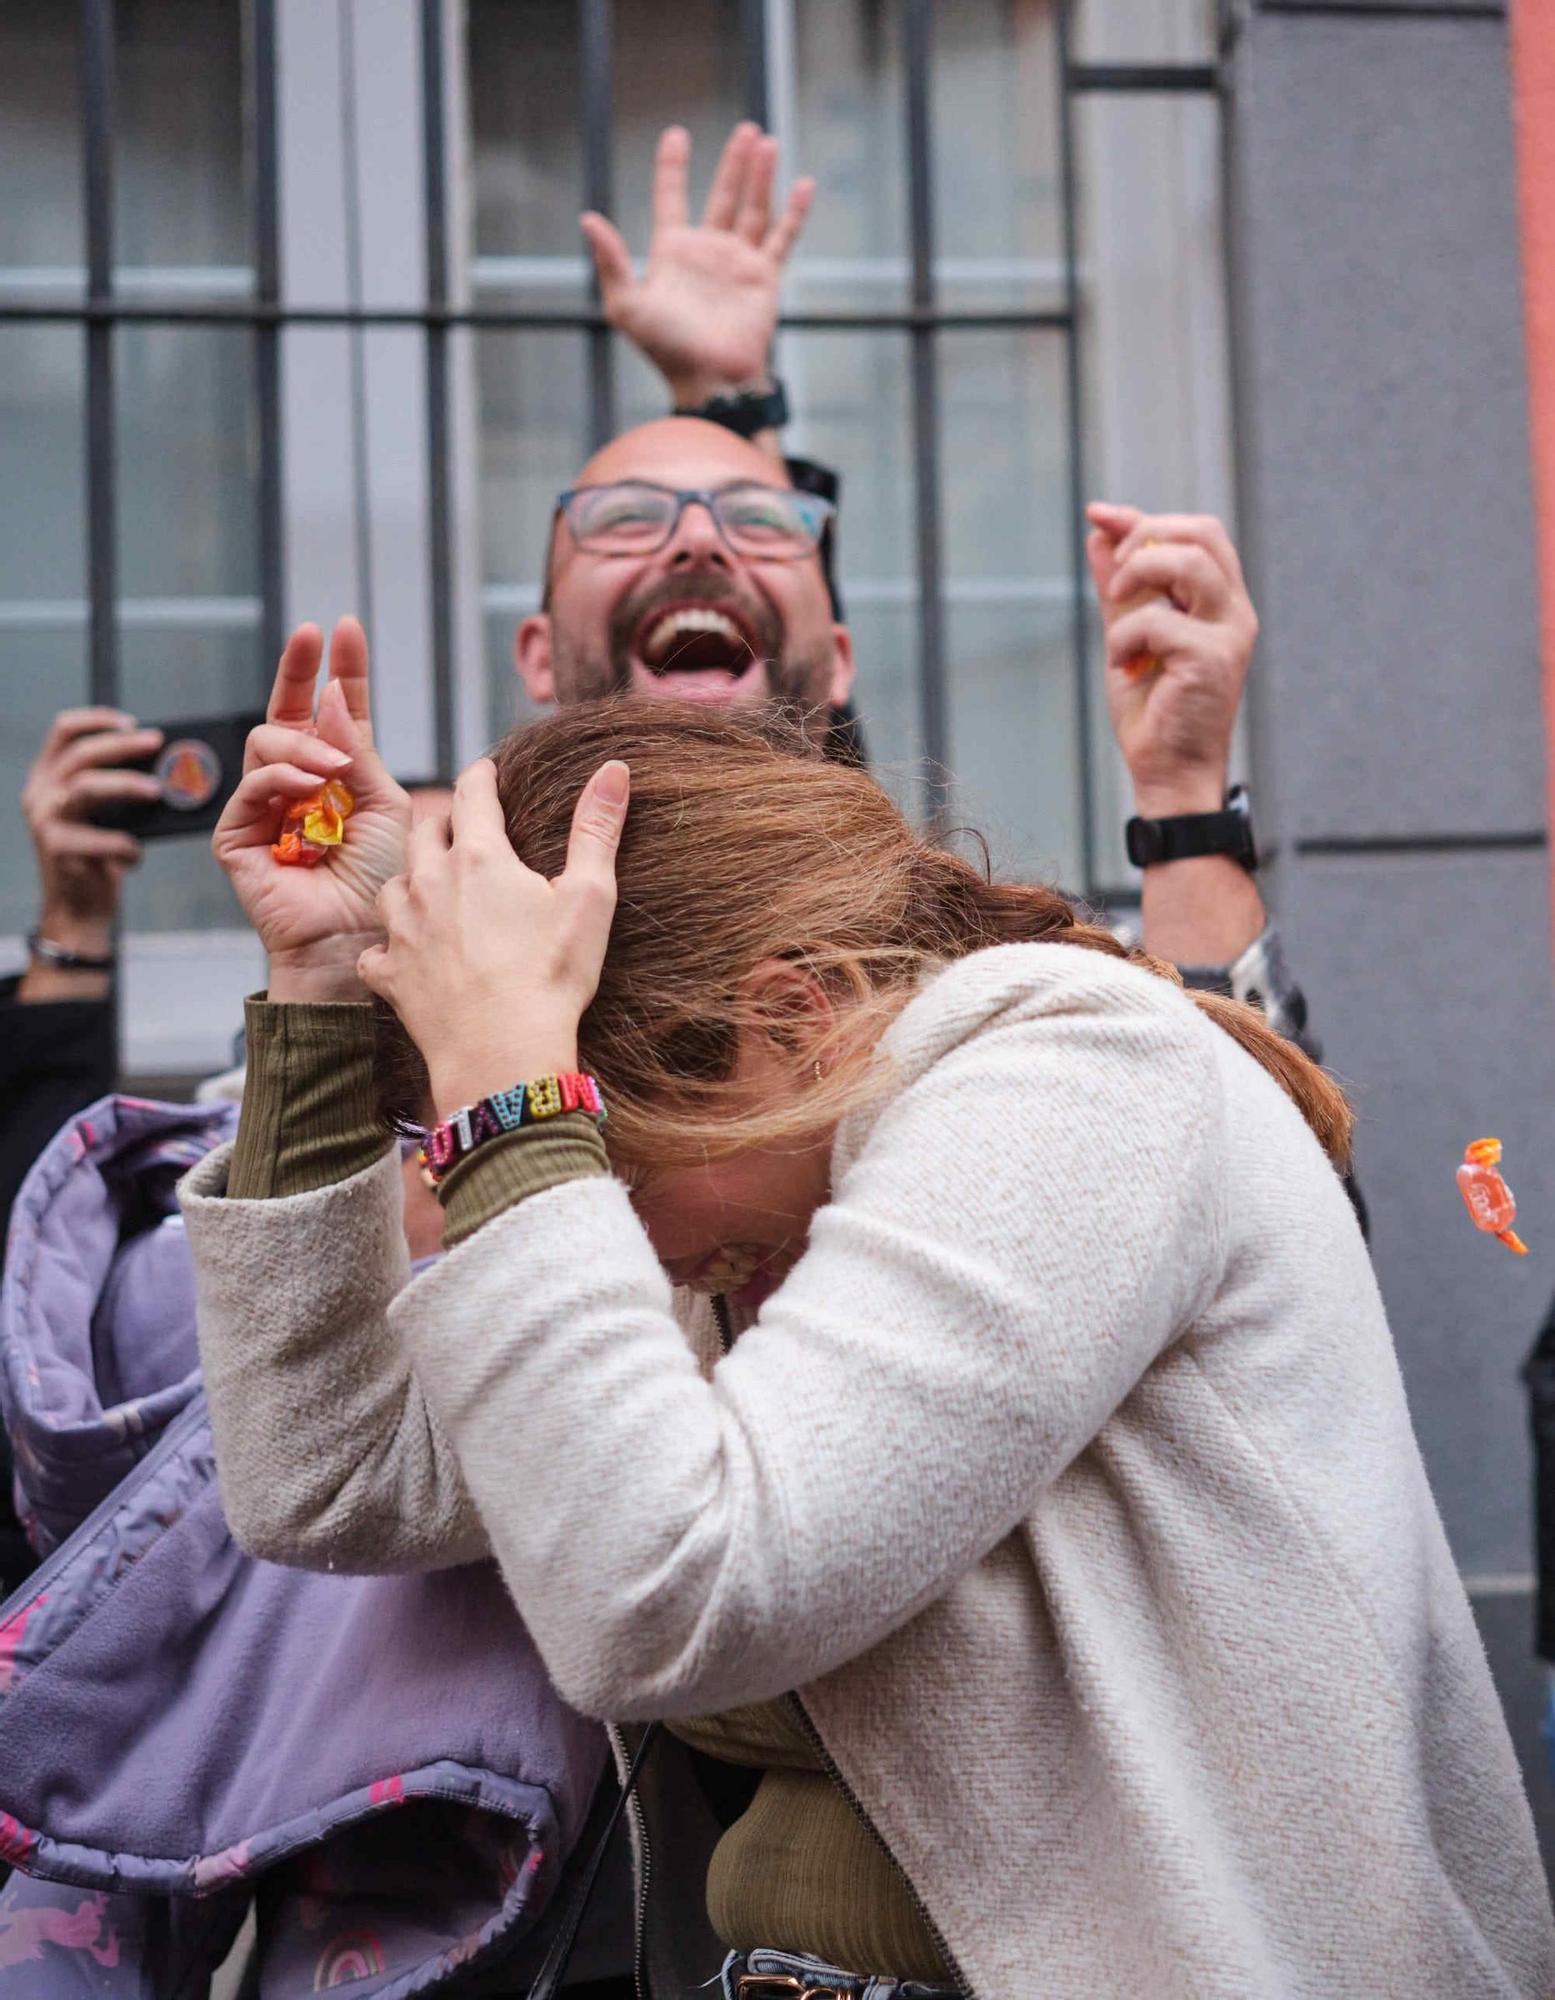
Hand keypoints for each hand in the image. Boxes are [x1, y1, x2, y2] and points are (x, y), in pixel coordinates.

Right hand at [21, 707, 163, 950]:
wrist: (79, 907)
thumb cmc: (99, 856)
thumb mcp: (103, 813)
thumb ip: (118, 786)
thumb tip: (167, 762)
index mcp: (48, 777)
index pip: (63, 730)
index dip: (98, 720)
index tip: (132, 722)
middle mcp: (40, 793)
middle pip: (81, 754)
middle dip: (122, 745)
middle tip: (158, 743)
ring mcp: (45, 821)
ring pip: (85, 787)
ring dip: (126, 785)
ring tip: (158, 791)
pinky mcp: (57, 850)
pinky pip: (100, 839)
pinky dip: (126, 846)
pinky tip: (136, 855)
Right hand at [211, 618, 411, 1002]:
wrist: (360, 938)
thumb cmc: (381, 882)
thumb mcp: (384, 805)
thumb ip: (355, 751)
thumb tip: (328, 694)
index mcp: (339, 777)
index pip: (333, 713)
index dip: (340, 671)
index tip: (345, 627)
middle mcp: (299, 786)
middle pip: (287, 714)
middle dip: (298, 670)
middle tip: (314, 638)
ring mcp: (265, 809)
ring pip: (267, 744)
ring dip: (302, 745)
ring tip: (333, 769)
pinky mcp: (238, 837)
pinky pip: (251, 787)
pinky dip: (280, 778)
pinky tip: (307, 785)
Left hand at [359, 756, 628, 1117]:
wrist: (502, 1054)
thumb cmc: (551, 976)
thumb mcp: (590, 897)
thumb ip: (596, 827)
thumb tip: (615, 768)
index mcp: (480, 858)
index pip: (472, 792)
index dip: (482, 775)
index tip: (487, 771)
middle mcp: (430, 882)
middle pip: (424, 831)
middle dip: (443, 823)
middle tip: (462, 829)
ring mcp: (402, 929)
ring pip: (393, 884)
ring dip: (412, 880)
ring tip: (432, 889)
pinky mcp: (389, 973)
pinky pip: (375, 949)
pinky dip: (388, 946)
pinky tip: (406, 954)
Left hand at [580, 121, 813, 408]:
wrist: (710, 378)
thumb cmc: (665, 348)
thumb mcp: (626, 305)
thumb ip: (611, 261)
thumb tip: (588, 218)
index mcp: (673, 253)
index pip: (671, 198)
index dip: (672, 167)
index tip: (677, 135)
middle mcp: (707, 253)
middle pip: (721, 196)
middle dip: (733, 163)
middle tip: (745, 131)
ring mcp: (737, 264)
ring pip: (752, 209)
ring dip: (760, 176)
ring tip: (766, 143)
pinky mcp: (764, 279)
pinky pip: (782, 238)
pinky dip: (793, 212)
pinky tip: (802, 184)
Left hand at [1086, 504, 1259, 816]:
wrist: (1166, 771)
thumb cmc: (1153, 709)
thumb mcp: (1128, 634)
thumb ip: (1119, 588)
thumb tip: (1098, 534)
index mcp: (1220, 601)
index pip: (1197, 533)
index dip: (1144, 517)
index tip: (1098, 515)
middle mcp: (1234, 611)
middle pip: (1202, 532)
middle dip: (1146, 537)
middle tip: (1116, 577)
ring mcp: (1229, 634)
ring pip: (1189, 561)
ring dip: (1138, 574)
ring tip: (1118, 610)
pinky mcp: (1212, 659)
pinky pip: (1158, 620)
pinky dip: (1124, 639)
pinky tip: (1123, 667)